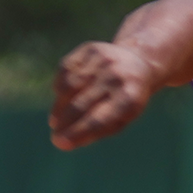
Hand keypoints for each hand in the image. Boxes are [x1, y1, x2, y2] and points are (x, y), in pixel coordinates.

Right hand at [49, 41, 163, 150]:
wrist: (138, 64)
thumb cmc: (126, 100)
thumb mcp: (121, 119)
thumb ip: (96, 131)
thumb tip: (65, 142)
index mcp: (130, 98)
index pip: (99, 119)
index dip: (77, 132)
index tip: (60, 143)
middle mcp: (117, 77)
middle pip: (82, 104)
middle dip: (65, 122)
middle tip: (55, 135)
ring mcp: (103, 60)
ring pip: (70, 86)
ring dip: (59, 106)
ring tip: (56, 120)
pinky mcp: (90, 49)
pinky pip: (65, 70)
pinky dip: (60, 86)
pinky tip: (62, 97)